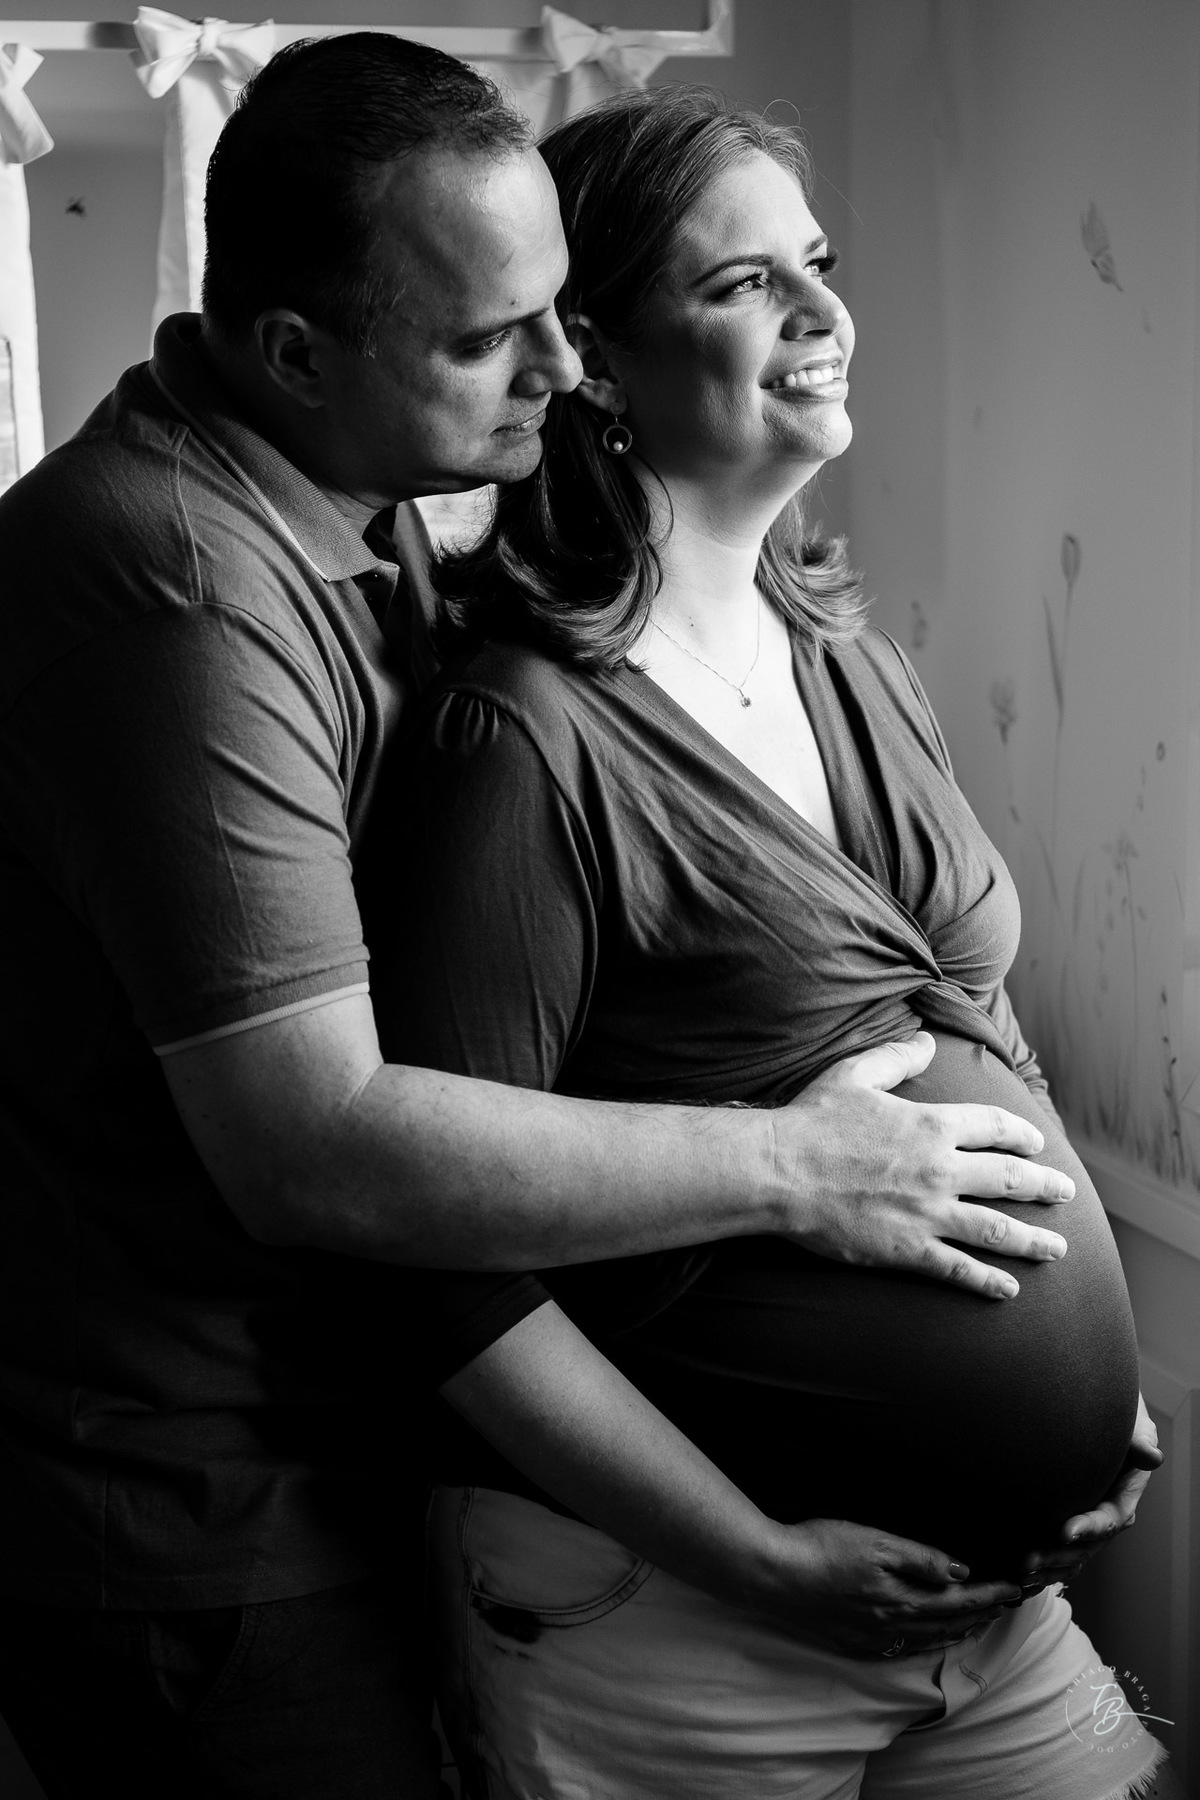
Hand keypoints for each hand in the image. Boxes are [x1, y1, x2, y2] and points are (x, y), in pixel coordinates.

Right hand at [753, 1517, 1020, 1657]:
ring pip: (927, 1639)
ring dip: (957, 1630)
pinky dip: (925, 1642)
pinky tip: (926, 1638)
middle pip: (947, 1624)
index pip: (958, 1600)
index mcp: (900, 1599)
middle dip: (981, 1613)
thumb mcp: (874, 1541)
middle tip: (1006, 1604)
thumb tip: (958, 1571)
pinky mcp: (852, 1641)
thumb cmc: (820, 1548)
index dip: (989, 1594)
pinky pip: (901, 1649)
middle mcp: (891, 1626)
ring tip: (978, 1622)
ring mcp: (870, 1638)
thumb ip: (918, 1558)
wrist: (772, 1574)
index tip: (1014, 1588)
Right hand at [775, 1031, 1073, 1299]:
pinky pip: (960, 1269)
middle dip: (1045, 1186)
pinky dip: (990, 1281)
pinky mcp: (908, 1250)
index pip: (995, 1128)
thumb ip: (897, 1056)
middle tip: (1066, 1192)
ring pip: (997, 1229)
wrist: (779, 1171)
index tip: (1037, 1144)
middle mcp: (940, 1169)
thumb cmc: (812, 1120)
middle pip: (1011, 1179)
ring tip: (1058, 1249)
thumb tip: (927, 1040)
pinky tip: (1012, 1290)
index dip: (1023, 1135)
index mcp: (932, 1125)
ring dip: (1034, 1240)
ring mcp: (928, 1213)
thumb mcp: (854, 1073)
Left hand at [1021, 1393, 1161, 1588]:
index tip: (1065, 1530)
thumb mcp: (1133, 1428)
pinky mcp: (1065, 1527)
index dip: (1089, 1528)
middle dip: (1057, 1556)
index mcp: (1122, 1500)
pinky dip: (1040, 1569)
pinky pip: (1056, 1556)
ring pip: (1068, 1556)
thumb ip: (1138, 1441)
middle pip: (1084, 1546)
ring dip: (1045, 1567)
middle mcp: (1103, 1519)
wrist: (1096, 1424)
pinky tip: (1018, 1579)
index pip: (1109, 1519)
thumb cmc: (1118, 1424)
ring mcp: (1084, 1527)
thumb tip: (1153, 1456)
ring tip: (1019, 1572)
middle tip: (1028, 1560)